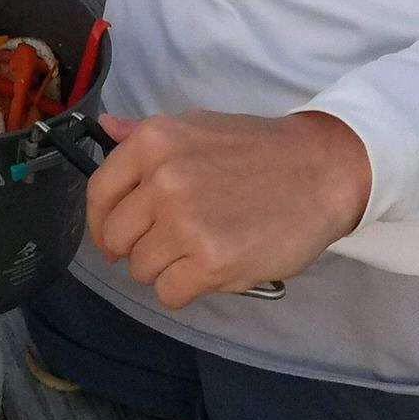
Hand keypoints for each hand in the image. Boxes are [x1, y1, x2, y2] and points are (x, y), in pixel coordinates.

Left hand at [86, 109, 370, 309]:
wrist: (319, 170)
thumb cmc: (257, 149)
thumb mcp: (197, 126)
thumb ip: (145, 134)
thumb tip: (105, 126)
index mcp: (154, 142)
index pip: (99, 194)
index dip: (101, 221)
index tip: (114, 235)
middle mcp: (163, 180)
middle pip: (115, 237)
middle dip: (135, 248)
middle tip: (166, 244)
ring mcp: (186, 222)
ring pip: (141, 269)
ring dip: (163, 268)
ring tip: (195, 251)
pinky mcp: (211, 262)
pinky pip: (169, 293)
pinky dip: (185, 289)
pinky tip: (208, 268)